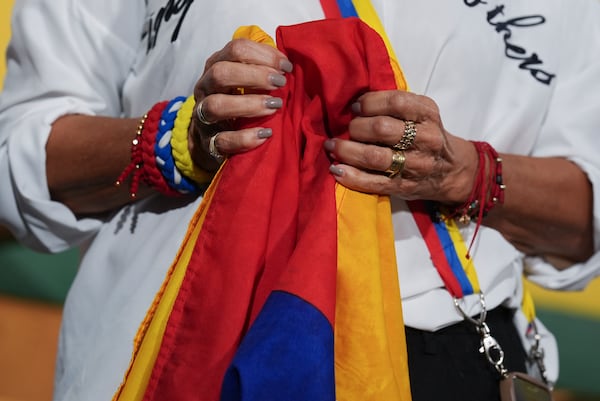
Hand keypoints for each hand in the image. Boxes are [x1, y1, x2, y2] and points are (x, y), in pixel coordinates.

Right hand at [188, 38, 292, 170]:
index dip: (263, 55)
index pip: (235, 50)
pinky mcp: (207, 142)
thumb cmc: (236, 104)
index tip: (286, 67)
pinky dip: (245, 138)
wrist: (210, 141)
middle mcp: (205, 88)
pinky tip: (265, 134)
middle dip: (254, 76)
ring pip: (216, 105)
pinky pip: (222, 140)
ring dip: (249, 104)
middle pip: (220, 73)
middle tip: (280, 83)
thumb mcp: (245, 82)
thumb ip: (263, 70)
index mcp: (216, 66)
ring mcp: (202, 115)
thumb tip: (288, 65)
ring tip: (275, 106)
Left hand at [324, 90, 477, 203]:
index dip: (369, 103)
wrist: (452, 171)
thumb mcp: (422, 113)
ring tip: (333, 146)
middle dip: (356, 127)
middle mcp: (425, 140)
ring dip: (347, 150)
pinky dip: (351, 176)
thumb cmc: (427, 136)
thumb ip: (396, 106)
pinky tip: (336, 169)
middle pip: (382, 129)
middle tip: (347, 129)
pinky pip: (373, 182)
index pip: (396, 102)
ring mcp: (415, 166)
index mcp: (428, 115)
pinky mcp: (403, 187)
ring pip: (374, 157)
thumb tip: (354, 103)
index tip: (355, 107)